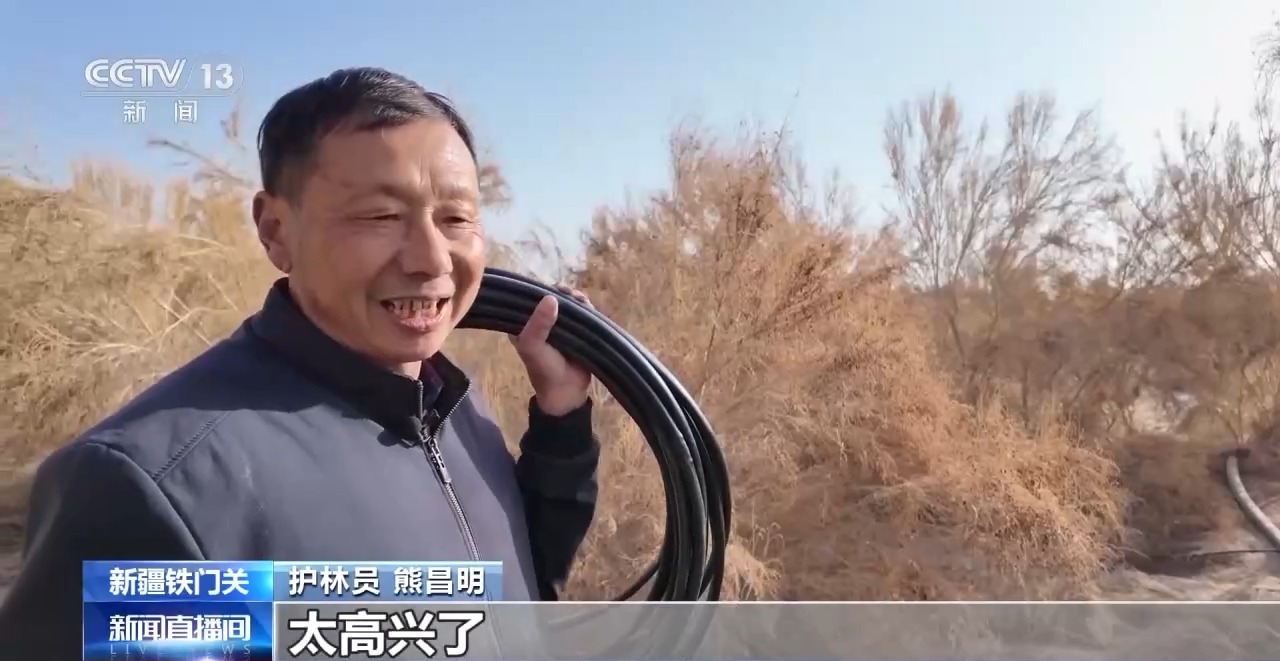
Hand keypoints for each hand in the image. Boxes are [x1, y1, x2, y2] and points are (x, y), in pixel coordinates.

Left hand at [510, 285, 593, 416]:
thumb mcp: (533, 346)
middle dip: (561, 292)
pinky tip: (587, 305)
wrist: (566, 392)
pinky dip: (586, 307)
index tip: (551, 288)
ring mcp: (561, 326)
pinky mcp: (577, 331)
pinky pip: (582, 314)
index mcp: (525, 324)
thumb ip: (538, 323)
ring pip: (568, 305)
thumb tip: (551, 298)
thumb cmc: (543, 369)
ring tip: (579, 299)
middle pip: (551, 299)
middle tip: (568, 293)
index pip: (529, 300)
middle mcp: (542, 323)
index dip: (539, 290)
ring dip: (575, 299)